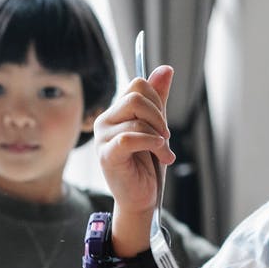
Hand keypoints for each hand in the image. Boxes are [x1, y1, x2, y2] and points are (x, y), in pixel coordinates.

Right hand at [94, 65, 175, 219]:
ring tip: (165, 154)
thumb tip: (166, 68)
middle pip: (136, 97)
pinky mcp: (106, 155)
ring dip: (160, 137)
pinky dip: (151, 144)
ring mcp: (102, 138)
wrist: (141, 198)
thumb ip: (158, 100)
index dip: (157, 100)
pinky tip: (161, 155)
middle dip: (159, 116)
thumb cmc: (147, 166)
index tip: (163, 124)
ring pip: (137, 119)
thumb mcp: (157, 128)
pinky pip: (130, 138)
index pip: (138, 86)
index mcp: (116, 112)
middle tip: (165, 137)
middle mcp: (105, 121)